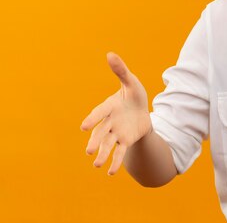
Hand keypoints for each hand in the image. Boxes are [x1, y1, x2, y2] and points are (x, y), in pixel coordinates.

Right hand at [80, 52, 152, 174]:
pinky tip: (111, 173)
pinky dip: (115, 162)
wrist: (141, 110)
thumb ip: (121, 71)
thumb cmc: (133, 94)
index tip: (83, 126)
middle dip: (95, 141)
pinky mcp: (124, 141)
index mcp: (109, 106)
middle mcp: (109, 121)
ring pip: (107, 145)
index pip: (100, 113)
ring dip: (103, 155)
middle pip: (101, 132)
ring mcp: (116, 133)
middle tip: (89, 151)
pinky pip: (118, 152)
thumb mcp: (131, 82)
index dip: (93, 118)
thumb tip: (110, 53)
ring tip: (97, 165)